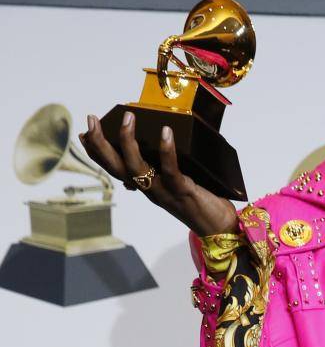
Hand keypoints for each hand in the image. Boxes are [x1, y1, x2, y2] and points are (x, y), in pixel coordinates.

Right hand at [79, 110, 238, 236]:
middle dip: (100, 144)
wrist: (219, 228)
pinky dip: (166, 150)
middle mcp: (149, 190)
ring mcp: (164, 192)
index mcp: (145, 187)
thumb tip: (161, 136)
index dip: (97, 154)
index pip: (115, 170)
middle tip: (91, 120)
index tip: (83, 135)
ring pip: (136, 169)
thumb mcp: (176, 181)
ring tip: (127, 118)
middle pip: (116, 168)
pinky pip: (170, 170)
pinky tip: (165, 132)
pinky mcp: (182, 192)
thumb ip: (164, 166)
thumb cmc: (200, 201)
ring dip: (127, 143)